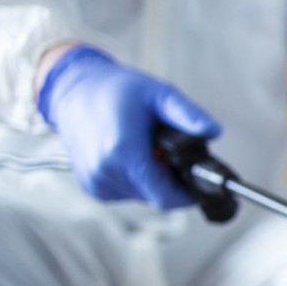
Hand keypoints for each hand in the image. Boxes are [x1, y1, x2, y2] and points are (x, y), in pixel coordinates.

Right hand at [36, 45, 221, 209]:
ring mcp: (96, 182)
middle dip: (170, 179)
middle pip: (157, 196)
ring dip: (152, 179)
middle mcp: (106, 171)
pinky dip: (135, 179)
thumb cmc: (116, 89)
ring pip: (142, 195)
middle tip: (168, 152)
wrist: (72, 90)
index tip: (198, 182)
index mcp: (123, 152)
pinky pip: (126, 192)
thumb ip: (187, 115)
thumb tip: (213, 131)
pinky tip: (130, 155)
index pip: (166, 196)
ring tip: (146, 148)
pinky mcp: (92, 186)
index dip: (188, 194)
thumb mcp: (158, 94)